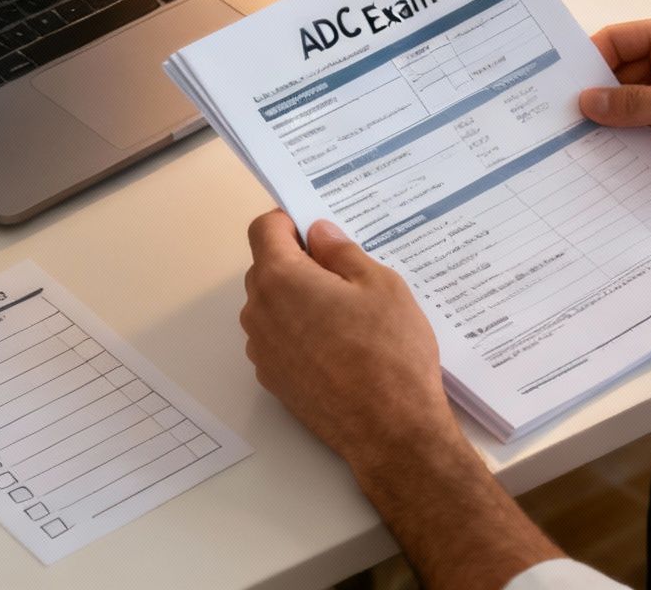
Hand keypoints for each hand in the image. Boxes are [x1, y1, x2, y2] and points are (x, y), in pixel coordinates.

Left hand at [240, 212, 458, 470]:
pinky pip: (278, 339)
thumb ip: (342, 252)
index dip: (289, 221)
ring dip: (298, 299)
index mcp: (281, 279)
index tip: (317, 229)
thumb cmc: (389, 352)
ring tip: (348, 315)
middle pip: (266, 267)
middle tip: (345, 273)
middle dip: (298, 261)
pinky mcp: (273, 380)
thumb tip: (319, 235)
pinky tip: (339, 347)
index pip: (264, 229)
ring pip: (272, 306)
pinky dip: (299, 333)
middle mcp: (260, 312)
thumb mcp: (380, 285)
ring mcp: (263, 350)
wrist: (390, 431)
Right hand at [579, 11, 650, 190]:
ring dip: (629, 135)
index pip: (619, 41)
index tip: (560, 94)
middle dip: (606, 106)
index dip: (589, 64)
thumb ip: (637, 104)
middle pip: (625, 80)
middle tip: (571, 134)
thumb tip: (587, 103)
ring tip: (602, 157)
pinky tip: (646, 170)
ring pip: (640, 113)